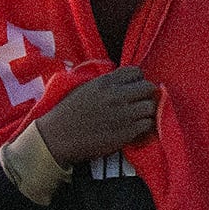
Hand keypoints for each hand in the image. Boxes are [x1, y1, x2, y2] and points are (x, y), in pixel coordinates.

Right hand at [38, 67, 157, 164]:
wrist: (57, 137)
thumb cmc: (68, 113)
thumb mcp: (84, 88)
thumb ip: (106, 83)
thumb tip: (124, 82)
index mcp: (105, 82)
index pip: (136, 72)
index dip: (138, 80)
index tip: (134, 89)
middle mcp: (116, 95)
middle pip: (149, 88)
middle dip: (147, 95)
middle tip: (140, 104)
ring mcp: (123, 114)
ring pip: (151, 107)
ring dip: (147, 113)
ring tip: (138, 118)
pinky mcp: (126, 133)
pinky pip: (147, 125)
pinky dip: (144, 127)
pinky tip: (135, 130)